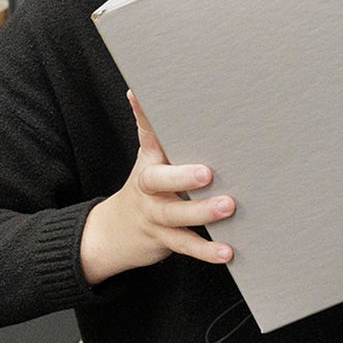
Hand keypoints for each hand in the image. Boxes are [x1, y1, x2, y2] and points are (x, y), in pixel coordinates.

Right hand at [80, 91, 236, 284]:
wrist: (114, 233)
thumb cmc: (146, 188)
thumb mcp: (149, 158)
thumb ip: (156, 130)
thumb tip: (143, 90)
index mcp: (148, 162)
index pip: (146, 136)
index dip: (143, 116)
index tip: (139, 95)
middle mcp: (147, 188)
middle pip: (159, 181)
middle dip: (182, 176)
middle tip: (207, 172)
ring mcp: (154, 215)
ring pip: (176, 215)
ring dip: (202, 212)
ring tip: (228, 207)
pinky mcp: (164, 239)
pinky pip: (186, 245)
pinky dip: (206, 250)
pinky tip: (227, 252)